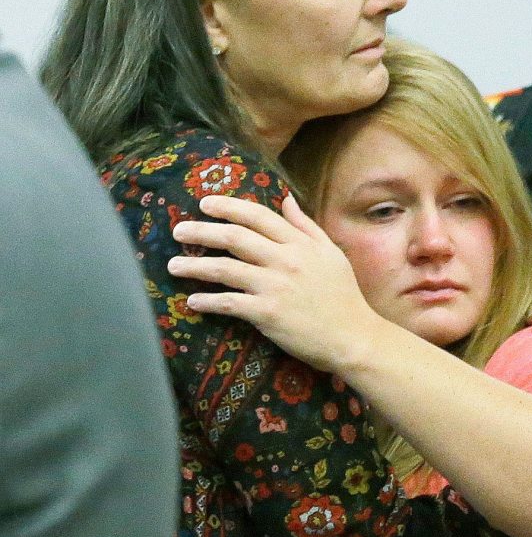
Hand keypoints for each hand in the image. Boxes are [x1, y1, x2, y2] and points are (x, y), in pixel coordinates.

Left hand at [167, 193, 378, 371]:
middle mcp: (285, 260)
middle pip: (234, 237)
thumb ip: (306, 226)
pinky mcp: (267, 313)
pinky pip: (229, 303)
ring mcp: (275, 286)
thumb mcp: (331, 253)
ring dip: (194, 266)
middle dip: (201, 231)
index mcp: (299, 243)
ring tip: (172, 265)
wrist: (354, 336)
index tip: (205, 203)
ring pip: (225, 268)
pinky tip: (192, 301)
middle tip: (178, 230)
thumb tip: (286, 199)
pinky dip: (207, 301)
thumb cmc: (344, 297)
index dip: (228, 207)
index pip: (257, 216)